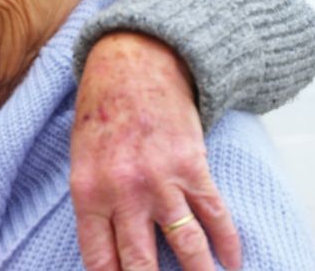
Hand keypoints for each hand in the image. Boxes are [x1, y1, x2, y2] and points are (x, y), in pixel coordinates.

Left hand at [72, 33, 240, 270]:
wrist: (132, 64)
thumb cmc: (101, 113)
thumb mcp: (81, 160)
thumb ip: (95, 206)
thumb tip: (111, 255)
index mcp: (88, 193)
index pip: (100, 262)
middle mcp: (123, 193)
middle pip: (141, 265)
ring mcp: (161, 181)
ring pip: (187, 247)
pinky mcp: (192, 166)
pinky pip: (214, 215)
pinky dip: (228, 245)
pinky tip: (233, 264)